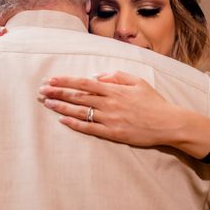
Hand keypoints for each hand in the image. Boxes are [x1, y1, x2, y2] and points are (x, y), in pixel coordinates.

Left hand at [39, 71, 183, 146]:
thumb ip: (117, 76)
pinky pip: (89, 128)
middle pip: (77, 97)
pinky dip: (75, 124)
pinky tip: (62, 121)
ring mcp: (110, 119)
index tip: (51, 80)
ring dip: (61, 107)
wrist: (167, 123)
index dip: (65, 81)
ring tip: (47, 103)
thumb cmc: (154, 102)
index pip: (84, 83)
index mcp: (114, 89)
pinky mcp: (112, 133)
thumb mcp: (138, 82)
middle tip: (42, 91)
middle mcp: (109, 103)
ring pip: (80, 112)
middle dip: (57, 93)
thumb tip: (97, 76)